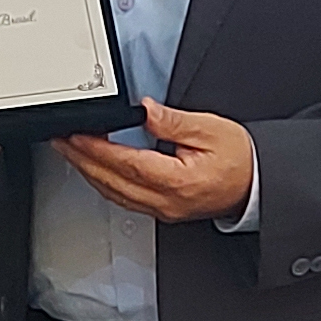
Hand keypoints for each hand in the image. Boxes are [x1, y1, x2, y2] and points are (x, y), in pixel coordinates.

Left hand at [56, 98, 255, 223]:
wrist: (258, 185)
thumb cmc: (241, 159)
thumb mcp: (211, 129)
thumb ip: (173, 121)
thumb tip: (145, 110)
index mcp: (178, 182)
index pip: (126, 164)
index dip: (96, 149)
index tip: (76, 135)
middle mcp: (166, 201)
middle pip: (112, 182)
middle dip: (82, 160)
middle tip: (62, 140)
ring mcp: (163, 210)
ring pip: (114, 193)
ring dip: (89, 171)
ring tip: (71, 151)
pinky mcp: (162, 211)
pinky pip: (123, 199)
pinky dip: (104, 182)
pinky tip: (95, 168)